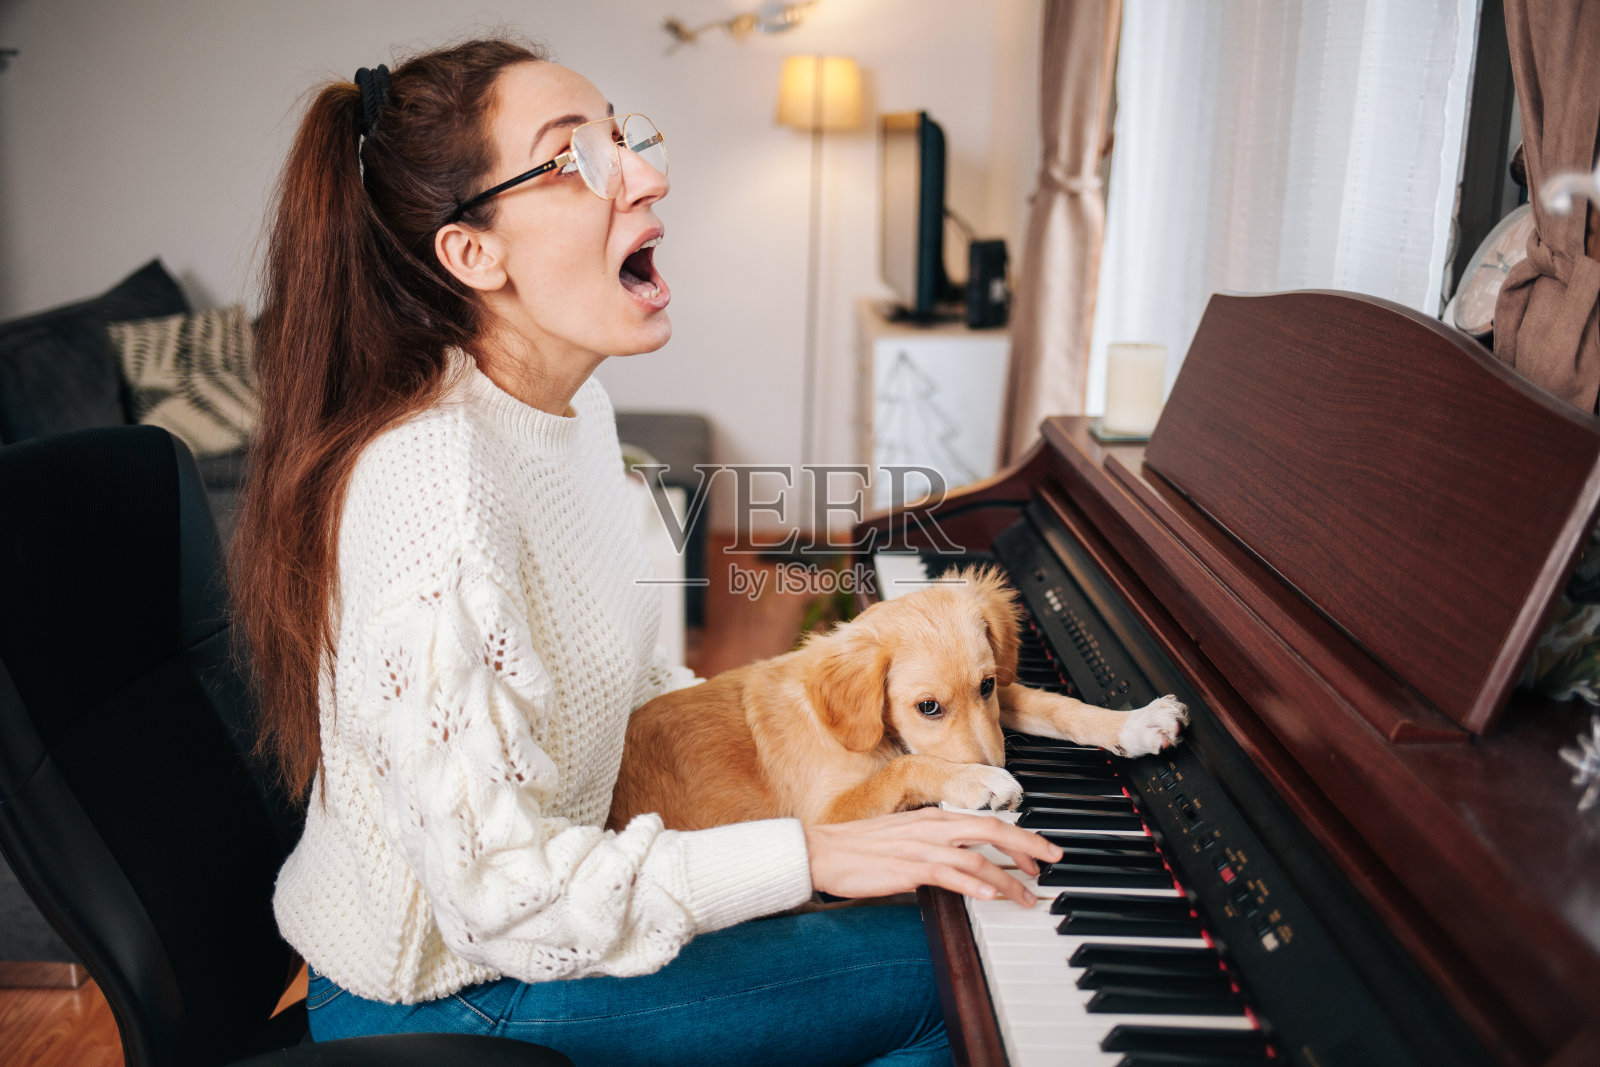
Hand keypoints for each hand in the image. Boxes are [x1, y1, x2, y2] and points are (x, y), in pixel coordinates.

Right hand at [804, 808, 1064, 907]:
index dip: (1020, 836)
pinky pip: (948, 875)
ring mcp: (921, 846)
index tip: (1040, 854)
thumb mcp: (905, 839)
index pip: (988, 821)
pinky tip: (991, 896)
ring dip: (1009, 880)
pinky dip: (974, 885)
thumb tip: (962, 862)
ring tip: (1028, 899)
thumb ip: (935, 845)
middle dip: (1029, 848)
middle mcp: (933, 826)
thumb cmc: (860, 848)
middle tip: (1052, 865)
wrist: (822, 850)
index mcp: (934, 818)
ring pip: (977, 858)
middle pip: (993, 830)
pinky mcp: (908, 867)